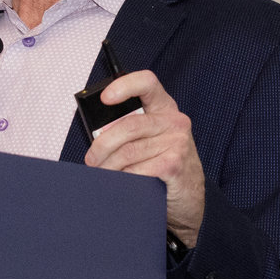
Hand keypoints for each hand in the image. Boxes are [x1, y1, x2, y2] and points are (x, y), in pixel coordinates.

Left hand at [82, 69, 205, 245]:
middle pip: (129, 126)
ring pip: (129, 151)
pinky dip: (124, 178)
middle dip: (102, 144)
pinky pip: (138, 170)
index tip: (105, 98)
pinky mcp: (175, 164)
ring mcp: (178, 142)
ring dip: (109, 166)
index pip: (147, 83)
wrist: (188, 195)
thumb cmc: (162, 162)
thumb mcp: (149, 138)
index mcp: (164, 107)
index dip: (124, 86)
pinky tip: (121, 182)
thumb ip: (129, 129)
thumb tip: (98, 133)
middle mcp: (174, 121)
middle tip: (92, 159)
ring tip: (101, 173)